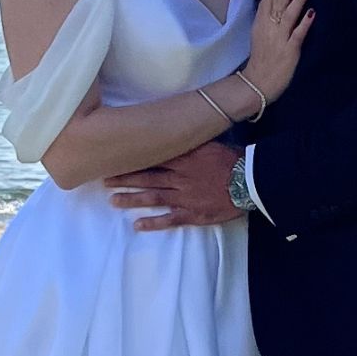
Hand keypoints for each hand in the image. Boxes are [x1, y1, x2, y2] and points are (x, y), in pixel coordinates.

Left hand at [105, 141, 241, 230]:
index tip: (116, 157)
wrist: (252, 181)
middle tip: (104, 179)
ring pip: (153, 197)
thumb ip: (192, 142)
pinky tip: (137, 225)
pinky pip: (169, 219)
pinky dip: (153, 223)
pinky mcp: (193, 214)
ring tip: (113, 200)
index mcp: (184, 159)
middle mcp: (180, 177)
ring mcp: (184, 197)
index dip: (133, 158)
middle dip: (125, 178)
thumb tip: (177, 131)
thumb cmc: (234, 160)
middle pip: (147, 177)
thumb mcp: (211, 144)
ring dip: (132, 199)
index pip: (152, 157)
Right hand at [245, 0, 314, 102]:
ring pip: (288, 14)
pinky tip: (312, 12)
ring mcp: (279, 39)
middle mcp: (268, 28)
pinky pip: (297, 35)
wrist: (257, 84)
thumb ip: (268, 17)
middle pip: (278, 1)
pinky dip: (304, 23)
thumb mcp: (260, 33)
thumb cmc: (261, 59)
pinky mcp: (289, 51)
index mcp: (260, 23)